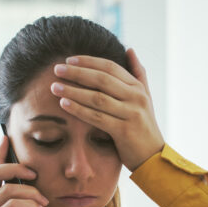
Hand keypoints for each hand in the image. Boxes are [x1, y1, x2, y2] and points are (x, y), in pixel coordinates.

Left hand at [49, 48, 165, 171]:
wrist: (153, 157)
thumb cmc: (144, 127)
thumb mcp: (145, 98)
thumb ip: (138, 73)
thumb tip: (129, 49)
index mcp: (137, 88)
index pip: (110, 67)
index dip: (88, 61)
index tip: (69, 60)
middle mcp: (136, 98)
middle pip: (101, 79)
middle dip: (77, 73)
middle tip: (57, 69)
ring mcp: (131, 113)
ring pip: (97, 98)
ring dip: (73, 91)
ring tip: (55, 87)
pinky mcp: (124, 131)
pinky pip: (97, 117)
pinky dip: (79, 110)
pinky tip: (64, 105)